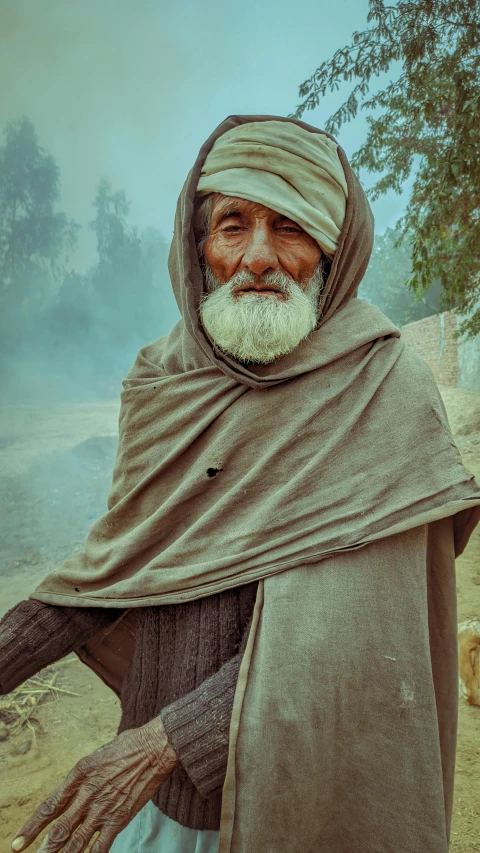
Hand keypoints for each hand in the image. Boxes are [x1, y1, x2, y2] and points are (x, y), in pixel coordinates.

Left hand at [11, 716, 178, 852]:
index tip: (18, 842)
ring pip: (76, 841)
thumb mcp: (96, 755)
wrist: (154, 747)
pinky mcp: (120, 818)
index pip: (50, 806)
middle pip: (59, 828)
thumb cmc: (127, 746)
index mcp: (80, 774)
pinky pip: (101, 846)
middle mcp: (88, 793)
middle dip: (42, 848)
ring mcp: (104, 808)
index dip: (32, 826)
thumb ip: (82, 777)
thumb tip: (70, 792)